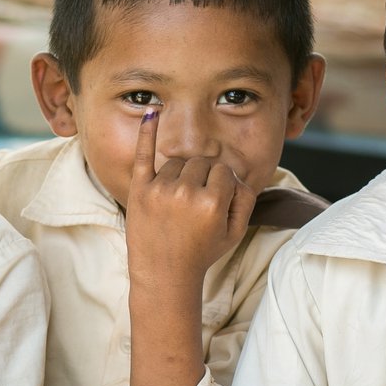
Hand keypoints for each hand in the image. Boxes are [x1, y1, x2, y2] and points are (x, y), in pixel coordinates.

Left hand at [124, 108, 256, 291]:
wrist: (163, 274)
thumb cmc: (201, 253)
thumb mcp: (235, 232)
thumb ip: (246, 200)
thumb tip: (239, 174)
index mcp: (213, 201)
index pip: (223, 171)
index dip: (222, 184)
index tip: (216, 200)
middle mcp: (186, 192)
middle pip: (201, 163)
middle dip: (203, 177)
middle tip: (196, 202)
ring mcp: (160, 189)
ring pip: (178, 162)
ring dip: (181, 175)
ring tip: (178, 202)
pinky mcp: (139, 190)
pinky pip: (144, 154)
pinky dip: (146, 132)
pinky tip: (152, 111)